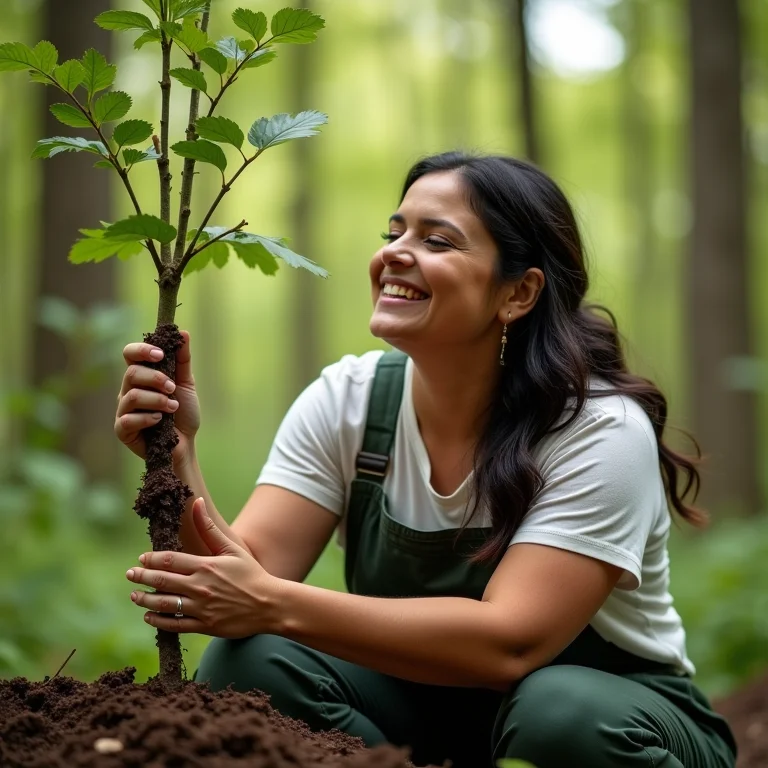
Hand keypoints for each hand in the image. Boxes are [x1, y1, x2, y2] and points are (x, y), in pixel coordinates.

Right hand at [114, 330, 199, 465]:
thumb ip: (183, 360)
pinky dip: (147, 418)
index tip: (161, 355)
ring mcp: (123, 410)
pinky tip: (160, 421)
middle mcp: (128, 390)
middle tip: (172, 388)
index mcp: (141, 376)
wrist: (185, 444)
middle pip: (131, 373)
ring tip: (172, 408)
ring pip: (131, 395)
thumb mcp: (186, 384)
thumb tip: (183, 332)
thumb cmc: (183, 414)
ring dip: (157, 399)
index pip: (130, 354)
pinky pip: (127, 419)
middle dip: (156, 378)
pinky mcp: (122, 430)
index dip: (141, 350)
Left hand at [126, 498, 281, 637]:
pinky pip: (175, 625)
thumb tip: (197, 502)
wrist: (269, 604)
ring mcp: (201, 608)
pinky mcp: (205, 626)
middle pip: (162, 581)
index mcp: (205, 566)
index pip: (170, 560)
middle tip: (130, 574)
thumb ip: (210, 528)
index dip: (152, 559)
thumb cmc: (251, 574)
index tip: (141, 558)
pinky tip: (149, 616)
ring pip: (164, 604)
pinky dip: (159, 621)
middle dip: (142, 577)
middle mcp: (200, 587)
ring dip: (145, 599)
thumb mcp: (232, 548)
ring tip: (134, 596)